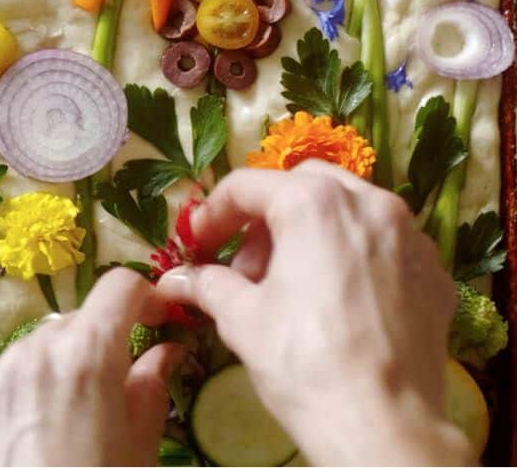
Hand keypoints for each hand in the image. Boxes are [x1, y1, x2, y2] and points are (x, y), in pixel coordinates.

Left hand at [0, 269, 183, 465]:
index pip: (119, 287)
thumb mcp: (141, 443)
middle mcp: (33, 351)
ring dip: (49, 370)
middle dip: (94, 344)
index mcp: (88, 353)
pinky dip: (11, 400)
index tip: (153, 319)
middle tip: (105, 388)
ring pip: (29, 352)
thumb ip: (151, 384)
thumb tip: (166, 350)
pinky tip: (21, 441)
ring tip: (59, 422)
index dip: (143, 297)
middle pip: (72, 323)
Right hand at [157, 160, 471, 465]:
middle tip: (246, 267)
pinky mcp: (434, 274)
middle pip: (304, 185)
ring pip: (351, 209)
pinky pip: (385, 245)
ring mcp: (410, 237)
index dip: (213, 214)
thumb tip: (175, 279)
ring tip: (291, 284)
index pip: (247, 186)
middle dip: (267, 217)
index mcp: (314, 204)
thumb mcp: (240, 318)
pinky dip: (354, 257)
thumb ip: (207, 284)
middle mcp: (370, 203)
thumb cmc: (302, 361)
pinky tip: (338, 301)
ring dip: (312, 232)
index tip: (199, 245)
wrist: (381, 424)